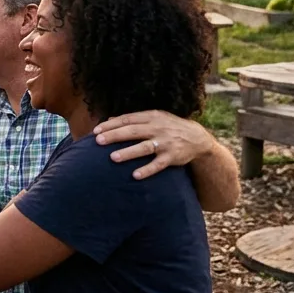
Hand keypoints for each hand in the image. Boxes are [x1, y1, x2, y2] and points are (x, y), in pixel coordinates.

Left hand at [93, 110, 214, 178]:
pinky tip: (135, 175)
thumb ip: (133, 119)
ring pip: (144, 147)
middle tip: (98, 142)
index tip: (96, 131)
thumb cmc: (169, 127)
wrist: (197, 138)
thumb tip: (109, 119)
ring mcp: (165, 143)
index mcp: (151, 117)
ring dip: (128, 152)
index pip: (127, 119)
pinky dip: (147, 170)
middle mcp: (157, 129)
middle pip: (133, 132)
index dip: (111, 125)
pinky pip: (158, 164)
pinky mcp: (172, 157)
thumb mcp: (154, 118)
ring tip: (113, 158)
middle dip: (115, 136)